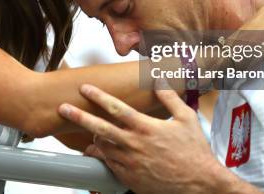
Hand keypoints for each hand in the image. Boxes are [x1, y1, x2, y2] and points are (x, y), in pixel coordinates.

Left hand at [59, 84, 260, 193]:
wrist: (200, 183)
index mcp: (146, 128)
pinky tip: (98, 151)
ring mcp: (130, 163)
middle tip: (63, 108)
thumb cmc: (194, 151)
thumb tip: (158, 79)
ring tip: (88, 130)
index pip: (116, 108)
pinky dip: (101, 155)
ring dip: (93, 137)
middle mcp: (135, 145)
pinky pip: (108, 165)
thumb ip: (169, 97)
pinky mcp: (130, 178)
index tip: (85, 88)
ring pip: (102, 147)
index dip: (98, 96)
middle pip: (100, 128)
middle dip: (79, 116)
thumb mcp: (186, 118)